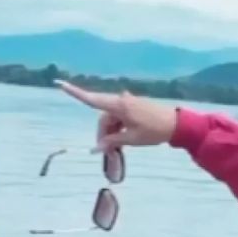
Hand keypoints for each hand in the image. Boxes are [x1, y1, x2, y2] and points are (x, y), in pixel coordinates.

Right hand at [57, 80, 177, 152]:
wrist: (177, 124)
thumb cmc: (154, 131)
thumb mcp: (132, 139)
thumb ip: (113, 142)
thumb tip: (97, 148)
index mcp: (119, 105)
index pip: (91, 99)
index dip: (74, 93)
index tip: (60, 84)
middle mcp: (121, 101)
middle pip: (103, 117)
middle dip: (103, 134)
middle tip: (107, 152)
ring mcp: (128, 103)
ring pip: (111, 119)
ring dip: (112, 133)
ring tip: (119, 149)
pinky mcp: (133, 107)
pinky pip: (120, 118)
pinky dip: (119, 128)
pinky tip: (125, 140)